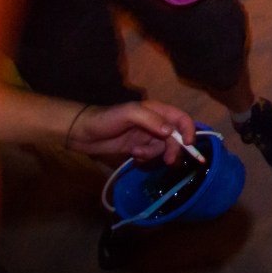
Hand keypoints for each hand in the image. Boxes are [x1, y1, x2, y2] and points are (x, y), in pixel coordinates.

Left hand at [65, 100, 197, 162]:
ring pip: (162, 148)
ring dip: (152, 154)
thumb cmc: (106, 119)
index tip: (188, 145)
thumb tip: (170, 132)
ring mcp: (146, 136)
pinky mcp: (138, 147)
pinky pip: (150, 156)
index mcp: (157, 110)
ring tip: (136, 153)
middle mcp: (155, 123)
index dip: (189, 130)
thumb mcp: (129, 114)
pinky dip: (144, 158)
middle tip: (168, 161)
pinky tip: (133, 156)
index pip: (181, 119)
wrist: (82, 133)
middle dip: (172, 149)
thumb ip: (151, 120)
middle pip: (175, 137)